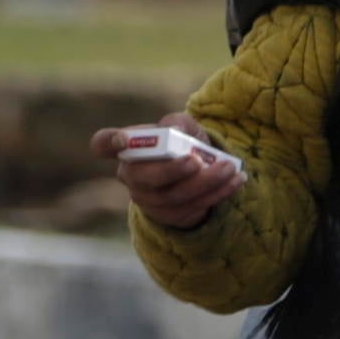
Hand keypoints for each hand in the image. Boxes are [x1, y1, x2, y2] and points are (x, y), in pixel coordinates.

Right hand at [92, 111, 243, 229]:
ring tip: (230, 168)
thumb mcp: (184, 127)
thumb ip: (178, 122)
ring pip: (174, 196)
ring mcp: (148, 199)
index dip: (109, 142)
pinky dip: (217, 194)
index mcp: (128, 148)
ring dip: (205, 183)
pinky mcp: (169, 216)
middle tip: (197, 161)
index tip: (123, 139)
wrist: (199, 171)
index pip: (103, 144)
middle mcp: (131, 176)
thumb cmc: (184, 142)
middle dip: (172, 171)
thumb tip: (172, 129)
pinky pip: (192, 208)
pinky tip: (236, 181)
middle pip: (144, 178)